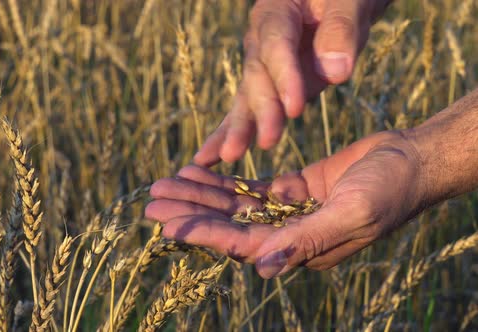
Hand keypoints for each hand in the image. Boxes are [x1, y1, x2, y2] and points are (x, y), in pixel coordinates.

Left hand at [146, 130, 424, 277]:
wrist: (409, 161)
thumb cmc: (388, 190)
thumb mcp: (351, 214)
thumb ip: (307, 240)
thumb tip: (263, 267)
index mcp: (301, 248)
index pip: (242, 244)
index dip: (204, 233)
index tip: (168, 224)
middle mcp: (289, 234)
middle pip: (229, 225)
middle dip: (191, 211)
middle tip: (150, 200)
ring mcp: (289, 212)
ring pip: (234, 205)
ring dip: (200, 194)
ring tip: (164, 182)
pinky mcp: (293, 190)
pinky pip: (250, 189)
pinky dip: (224, 181)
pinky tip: (198, 170)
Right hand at [194, 0, 391, 165]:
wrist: (337, 1)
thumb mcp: (350, 0)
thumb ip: (342, 28)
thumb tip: (335, 72)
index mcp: (276, 12)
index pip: (276, 47)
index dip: (284, 78)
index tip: (294, 109)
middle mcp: (260, 40)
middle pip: (256, 77)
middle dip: (262, 111)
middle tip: (267, 141)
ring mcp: (262, 66)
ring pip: (248, 98)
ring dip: (242, 128)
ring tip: (228, 156)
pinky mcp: (269, 87)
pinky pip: (250, 110)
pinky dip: (233, 132)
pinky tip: (209, 158)